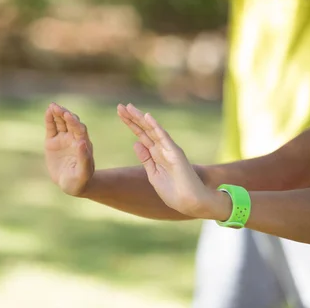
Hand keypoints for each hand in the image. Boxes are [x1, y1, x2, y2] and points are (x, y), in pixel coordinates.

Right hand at [45, 103, 94, 195]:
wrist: (71, 184)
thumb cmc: (80, 180)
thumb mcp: (83, 172)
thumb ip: (84, 157)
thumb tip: (82, 142)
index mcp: (83, 143)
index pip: (79, 129)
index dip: (74, 122)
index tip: (68, 115)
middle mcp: (74, 138)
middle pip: (70, 122)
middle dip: (64, 114)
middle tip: (58, 108)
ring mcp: (63, 138)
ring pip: (61, 122)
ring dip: (57, 113)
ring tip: (52, 106)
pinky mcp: (52, 141)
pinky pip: (51, 128)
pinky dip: (49, 119)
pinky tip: (48, 111)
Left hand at [117, 103, 219, 217]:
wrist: (190, 203)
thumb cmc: (173, 191)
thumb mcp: (153, 174)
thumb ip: (146, 158)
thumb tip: (135, 143)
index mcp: (156, 154)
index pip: (141, 135)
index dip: (131, 124)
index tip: (120, 114)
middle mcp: (162, 148)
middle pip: (145, 130)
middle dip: (132, 118)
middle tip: (120, 106)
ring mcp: (169, 149)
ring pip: (152, 130)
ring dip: (140, 118)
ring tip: (129, 107)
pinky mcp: (175, 153)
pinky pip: (164, 137)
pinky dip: (155, 127)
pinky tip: (147, 117)